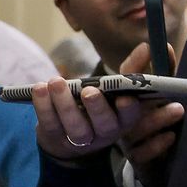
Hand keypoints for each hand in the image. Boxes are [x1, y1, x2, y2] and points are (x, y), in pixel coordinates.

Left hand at [32, 41, 184, 164]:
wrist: (70, 137)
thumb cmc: (100, 105)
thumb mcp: (118, 89)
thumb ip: (133, 69)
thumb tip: (146, 46)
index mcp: (124, 120)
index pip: (131, 117)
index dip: (128, 110)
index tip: (125, 98)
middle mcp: (105, 133)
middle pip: (104, 125)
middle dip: (97, 107)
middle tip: (89, 91)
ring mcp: (81, 140)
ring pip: (75, 127)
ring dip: (65, 104)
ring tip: (56, 81)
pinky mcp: (57, 138)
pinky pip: (50, 124)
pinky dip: (44, 107)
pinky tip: (40, 89)